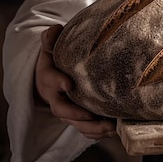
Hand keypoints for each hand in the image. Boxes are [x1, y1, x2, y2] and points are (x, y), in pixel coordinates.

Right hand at [35, 24, 115, 139]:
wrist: (51, 76)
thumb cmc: (55, 59)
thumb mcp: (50, 47)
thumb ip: (51, 39)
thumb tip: (54, 28)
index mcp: (49, 78)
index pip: (50, 81)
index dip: (57, 82)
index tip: (68, 84)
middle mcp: (56, 98)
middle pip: (62, 110)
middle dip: (76, 114)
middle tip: (91, 116)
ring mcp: (67, 110)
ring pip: (76, 124)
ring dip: (91, 128)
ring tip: (109, 128)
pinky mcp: (78, 118)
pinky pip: (85, 129)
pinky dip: (97, 132)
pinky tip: (113, 131)